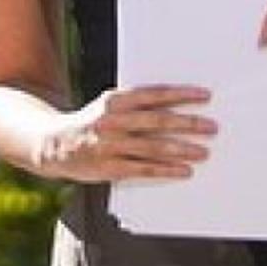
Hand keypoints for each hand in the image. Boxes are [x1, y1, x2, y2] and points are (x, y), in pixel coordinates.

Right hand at [39, 85, 216, 182]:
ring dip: (182, 150)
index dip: (182, 94)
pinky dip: (166, 170)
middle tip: (213, 127)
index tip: (205, 96)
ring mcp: (111, 145)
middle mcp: (113, 120)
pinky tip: (184, 171)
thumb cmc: (92, 121)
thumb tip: (176, 104)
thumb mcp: (110, 105)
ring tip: (204, 152)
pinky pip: (144, 169)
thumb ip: (137, 103)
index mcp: (116, 99)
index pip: (155, 94)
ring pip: (154, 147)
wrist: (54, 144)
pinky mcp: (109, 167)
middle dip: (188, 124)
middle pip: (158, 121)